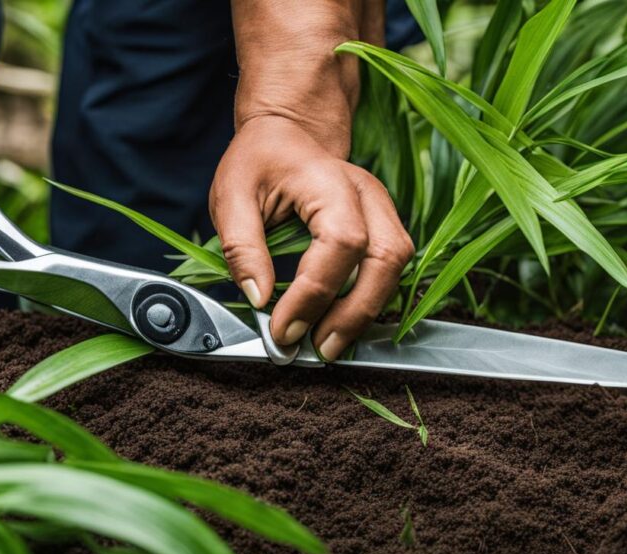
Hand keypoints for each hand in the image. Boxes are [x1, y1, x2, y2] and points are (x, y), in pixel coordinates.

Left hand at [209, 115, 413, 360]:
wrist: (287, 132)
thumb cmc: (257, 161)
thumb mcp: (230, 196)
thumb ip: (241, 247)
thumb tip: (259, 299)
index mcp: (329, 180)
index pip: (340, 244)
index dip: (315, 293)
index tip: (282, 328)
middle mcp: (367, 193)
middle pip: (385, 259)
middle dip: (353, 313)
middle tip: (317, 349)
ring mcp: (382, 209)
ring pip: (396, 268)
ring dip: (365, 312)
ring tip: (327, 344)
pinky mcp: (384, 226)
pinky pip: (389, 269)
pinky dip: (369, 301)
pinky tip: (339, 324)